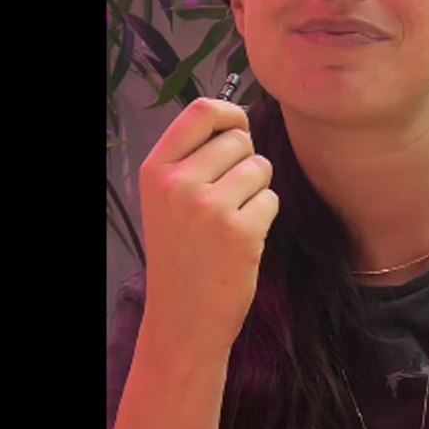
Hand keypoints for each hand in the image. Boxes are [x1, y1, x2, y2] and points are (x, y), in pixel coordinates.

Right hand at [136, 98, 277, 354]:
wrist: (183, 317)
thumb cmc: (182, 252)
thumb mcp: (166, 198)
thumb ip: (193, 157)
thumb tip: (239, 119)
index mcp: (156, 169)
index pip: (201, 110)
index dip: (230, 114)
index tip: (238, 130)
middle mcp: (178, 184)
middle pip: (239, 139)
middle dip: (245, 161)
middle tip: (228, 198)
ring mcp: (209, 208)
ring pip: (260, 167)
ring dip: (257, 190)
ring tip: (232, 220)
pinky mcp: (240, 232)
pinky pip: (272, 199)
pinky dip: (264, 216)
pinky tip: (242, 241)